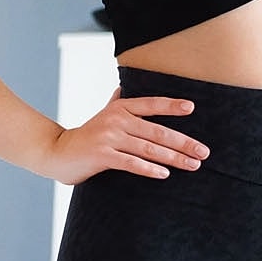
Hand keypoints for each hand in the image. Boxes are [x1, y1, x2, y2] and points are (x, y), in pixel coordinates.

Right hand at [49, 86, 209, 185]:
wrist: (57, 152)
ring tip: (193, 165)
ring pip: (148, 148)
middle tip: (204, 152)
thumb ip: (116, 102)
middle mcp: (115, 119)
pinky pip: (131, 163)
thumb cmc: (86, 136)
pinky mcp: (102, 155)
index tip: (192, 109)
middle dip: (184, 142)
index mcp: (119, 107)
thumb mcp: (102, 115)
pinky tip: (165, 174)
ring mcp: (108, 137)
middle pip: (157, 131)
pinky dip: (149, 169)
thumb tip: (124, 86)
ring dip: (174, 158)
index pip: (151, 105)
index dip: (171, 105)